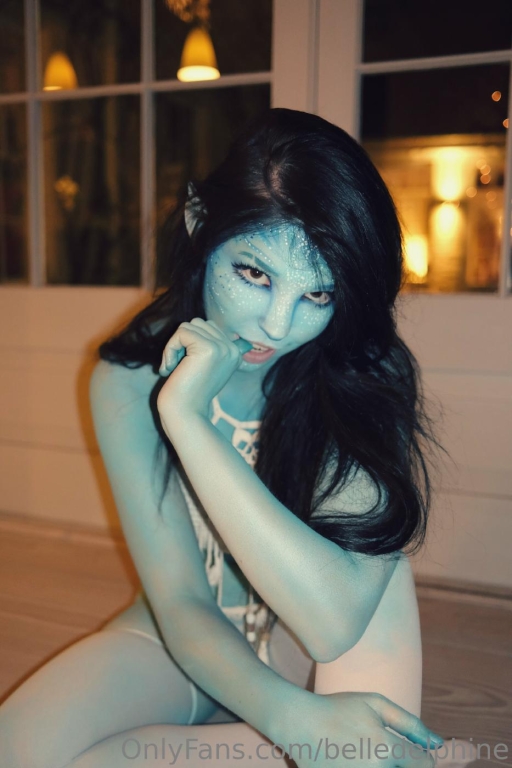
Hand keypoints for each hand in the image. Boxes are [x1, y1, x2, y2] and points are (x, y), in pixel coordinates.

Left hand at [157, 318, 250, 430]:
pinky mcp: (208, 348)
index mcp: (234, 352)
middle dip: (181, 342)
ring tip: (173, 367)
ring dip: (174, 346)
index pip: (208, 327)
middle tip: (177, 366)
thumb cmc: (188, 393)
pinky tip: (170, 368)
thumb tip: (214, 331)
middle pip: (198, 323)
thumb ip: (210, 346)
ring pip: (188, 326)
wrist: (185, 413)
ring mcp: (222, 348)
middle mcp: (232, 349)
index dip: (190, 342)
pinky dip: (169, 349)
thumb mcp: (204, 367)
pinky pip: (181, 333)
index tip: (185, 367)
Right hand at [277, 690, 440, 767]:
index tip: (410, 753)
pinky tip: (356, 759)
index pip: (424, 765)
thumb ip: (409, 723)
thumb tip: (437, 743)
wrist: (299, 724)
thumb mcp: (375, 704)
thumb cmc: (338, 708)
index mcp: (387, 749)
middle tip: (385, 754)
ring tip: (368, 754)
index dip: (422, 758)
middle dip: (403, 765)